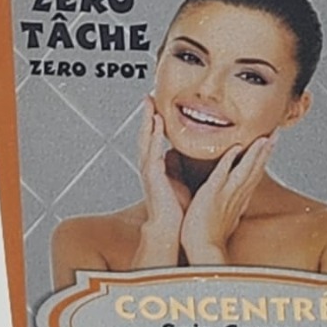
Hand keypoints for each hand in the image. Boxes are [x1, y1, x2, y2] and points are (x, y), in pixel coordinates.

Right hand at [133, 100, 189, 266]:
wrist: (170, 229)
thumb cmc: (177, 210)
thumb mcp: (180, 181)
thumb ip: (179, 167)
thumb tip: (181, 154)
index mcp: (157, 167)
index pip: (153, 139)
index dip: (153, 121)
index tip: (155, 105)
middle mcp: (150, 166)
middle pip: (146, 135)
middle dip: (146, 115)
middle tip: (148, 96)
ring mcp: (149, 170)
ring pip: (145, 140)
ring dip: (147, 121)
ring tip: (148, 104)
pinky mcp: (152, 176)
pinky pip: (151, 152)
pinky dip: (153, 137)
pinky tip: (155, 124)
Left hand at [179, 136, 273, 263]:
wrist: (203, 249)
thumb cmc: (209, 237)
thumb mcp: (225, 219)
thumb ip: (229, 208)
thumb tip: (234, 208)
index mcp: (238, 200)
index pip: (254, 176)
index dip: (263, 160)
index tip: (269, 146)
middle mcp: (236, 195)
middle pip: (255, 169)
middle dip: (266, 151)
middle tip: (276, 134)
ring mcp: (226, 194)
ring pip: (245, 169)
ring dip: (256, 153)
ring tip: (265, 138)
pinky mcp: (213, 193)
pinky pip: (223, 173)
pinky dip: (230, 160)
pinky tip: (236, 148)